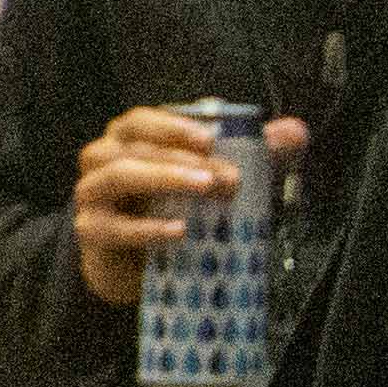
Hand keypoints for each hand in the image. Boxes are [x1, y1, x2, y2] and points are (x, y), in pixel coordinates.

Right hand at [70, 106, 303, 302]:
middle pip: (132, 147)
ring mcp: (91, 196)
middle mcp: (102, 160)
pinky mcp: (91, 232)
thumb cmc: (177, 207)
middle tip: (228, 177)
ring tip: (204, 189)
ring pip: (117, 176)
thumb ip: (257, 153)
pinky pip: (110, 227)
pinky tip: (179, 231)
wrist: (144, 265)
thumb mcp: (220, 176)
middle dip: (182, 158)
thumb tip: (296, 132)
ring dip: (163, 178)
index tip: (212, 138)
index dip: (172, 126)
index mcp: (128, 139)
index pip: (139, 120)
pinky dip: (146, 228)